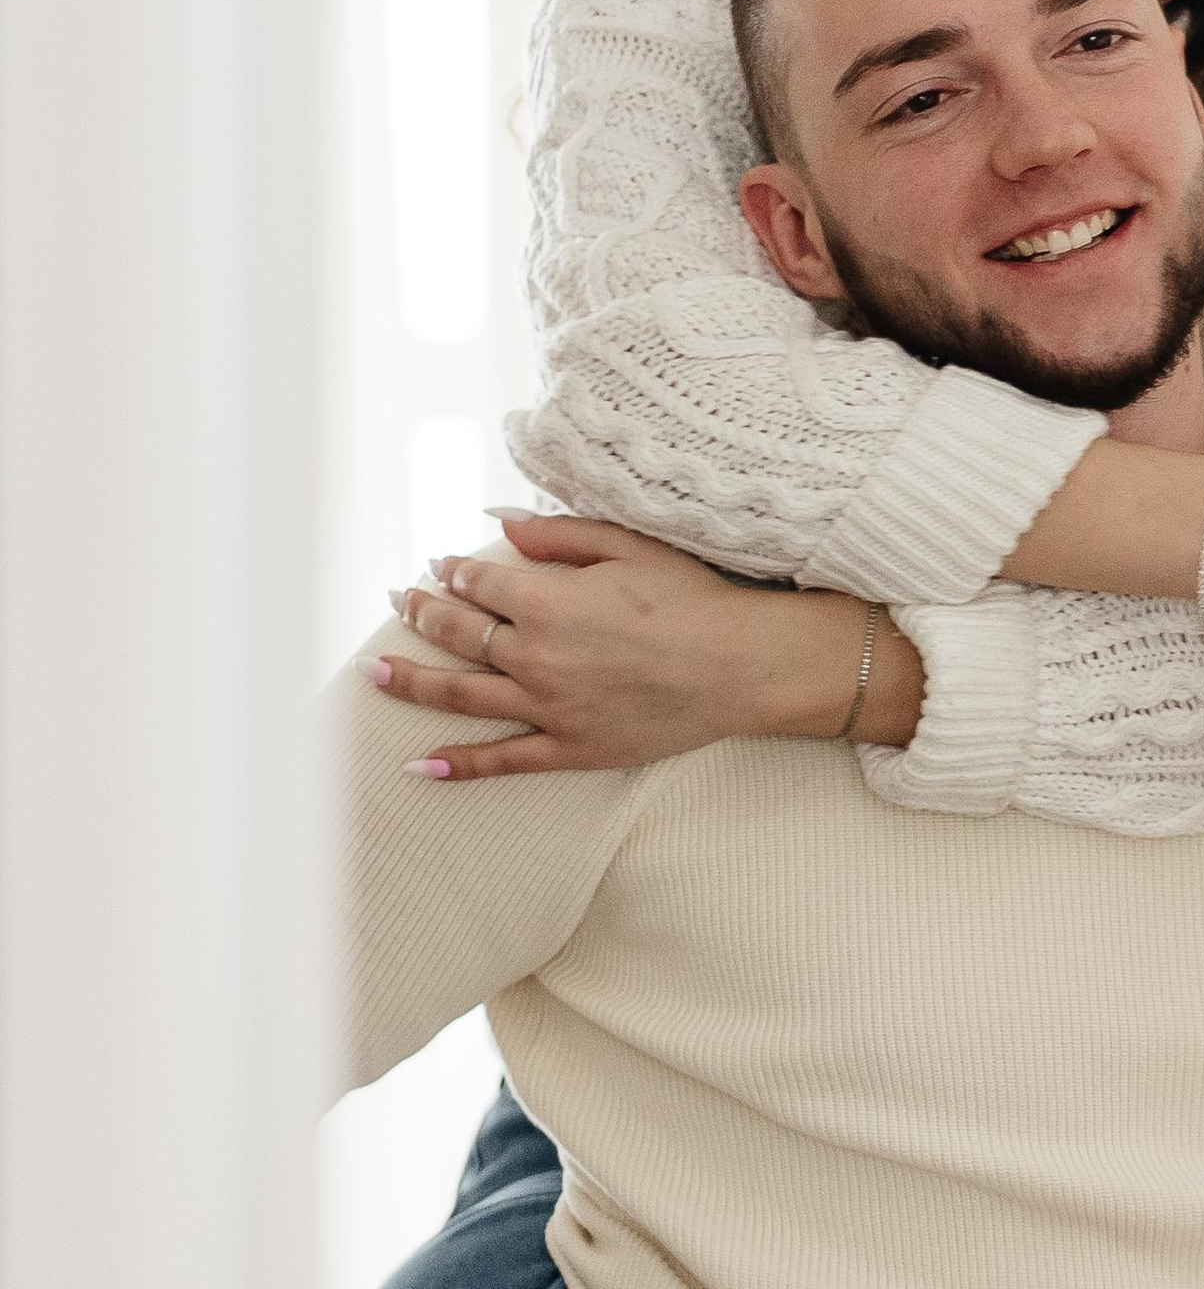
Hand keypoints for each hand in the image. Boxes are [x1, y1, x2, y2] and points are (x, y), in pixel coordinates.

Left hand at [368, 510, 921, 781]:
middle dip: (420, 613)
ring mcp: (549, 707)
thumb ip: (557, 534)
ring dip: (411, 682)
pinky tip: (418, 766)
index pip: (477, 583)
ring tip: (375, 672)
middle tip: (397, 601)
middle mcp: (536, 655)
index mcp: (547, 601)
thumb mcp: (628, 547)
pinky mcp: (571, 748)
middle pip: (457, 633)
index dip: (453, 571)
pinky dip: (457, 765)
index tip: (441, 566)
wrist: (743, 666)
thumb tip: (499, 522)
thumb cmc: (694, 599)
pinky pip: (502, 761)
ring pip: (461, 696)